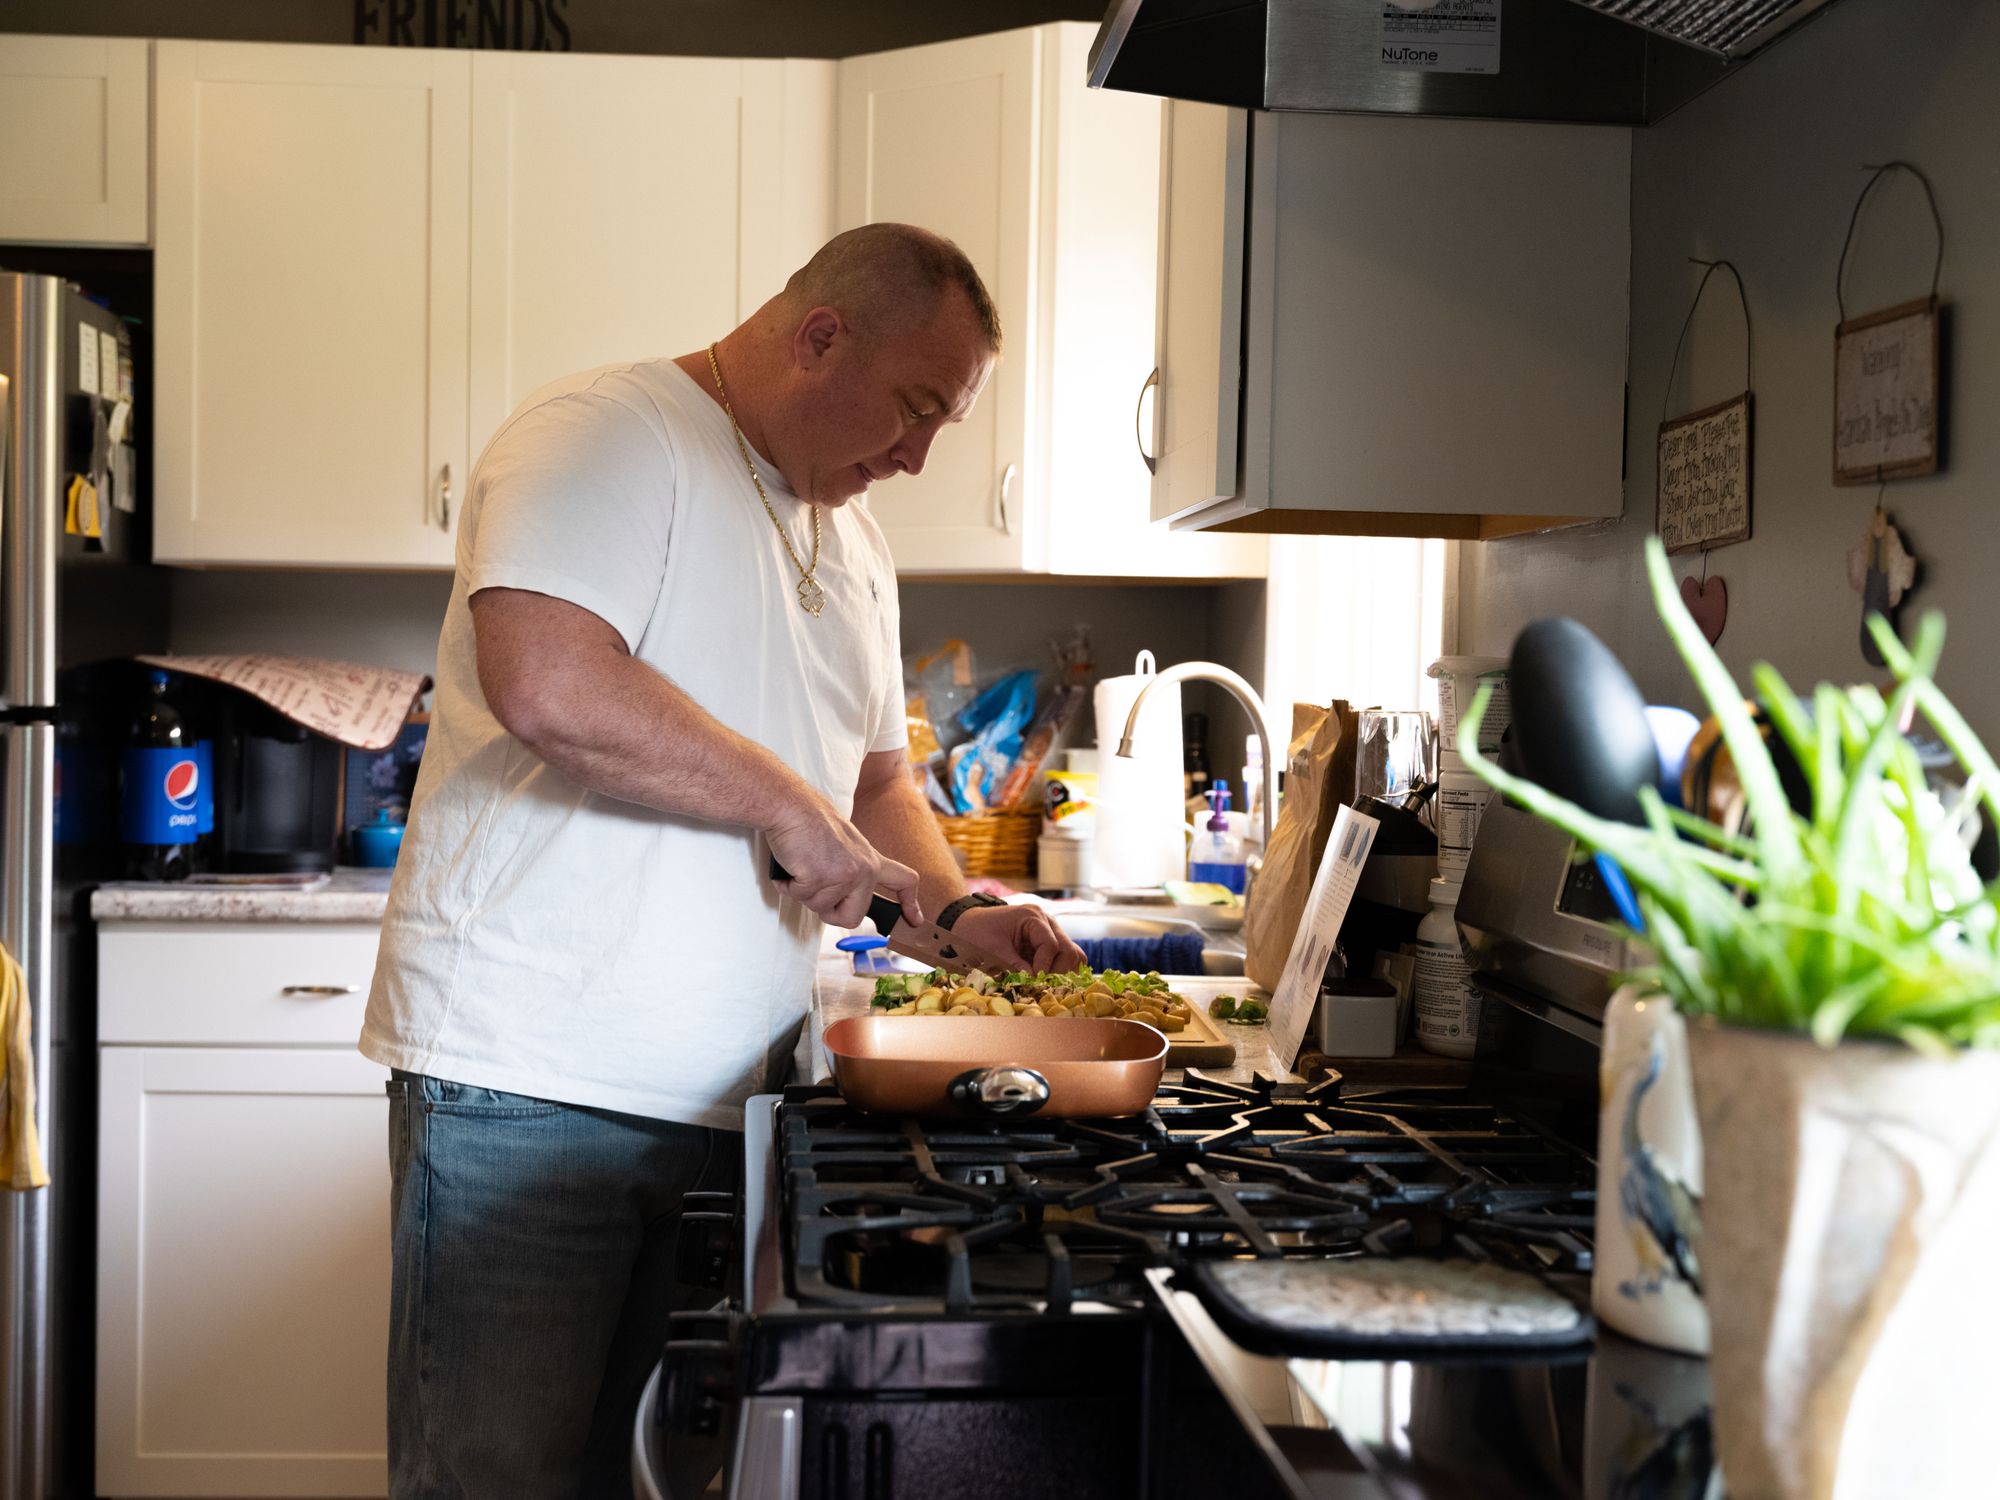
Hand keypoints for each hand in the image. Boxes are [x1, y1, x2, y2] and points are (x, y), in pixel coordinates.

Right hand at [766, 797, 922, 929]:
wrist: (791, 806)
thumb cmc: (810, 822)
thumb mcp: (844, 845)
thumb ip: (851, 869)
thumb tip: (842, 896)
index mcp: (871, 860)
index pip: (903, 881)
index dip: (910, 903)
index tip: (915, 920)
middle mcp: (864, 870)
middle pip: (853, 917)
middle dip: (830, 912)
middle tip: (815, 889)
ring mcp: (843, 875)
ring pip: (820, 908)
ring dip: (803, 892)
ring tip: (802, 864)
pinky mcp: (819, 878)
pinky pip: (799, 897)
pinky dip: (788, 885)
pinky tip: (791, 864)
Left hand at [951, 904, 1086, 974]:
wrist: (967, 924)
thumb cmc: (977, 932)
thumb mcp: (993, 950)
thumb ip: (1015, 966)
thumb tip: (1034, 983)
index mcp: (1033, 917)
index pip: (1051, 945)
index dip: (1044, 967)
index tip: (1033, 980)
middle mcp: (1047, 923)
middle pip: (1069, 951)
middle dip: (1057, 971)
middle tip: (1040, 983)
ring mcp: (1050, 933)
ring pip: (1073, 956)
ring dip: (1062, 972)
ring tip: (1043, 982)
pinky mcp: (1048, 945)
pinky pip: (1064, 959)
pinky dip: (1059, 971)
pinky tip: (1043, 980)